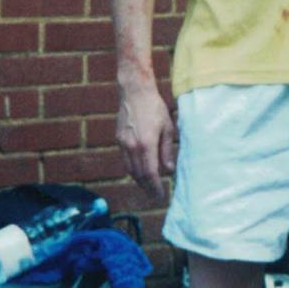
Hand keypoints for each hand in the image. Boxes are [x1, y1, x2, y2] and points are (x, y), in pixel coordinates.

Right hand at [116, 84, 176, 201]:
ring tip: (149, 187)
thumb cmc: (154, 107)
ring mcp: (123, 143)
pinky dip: (133, 169)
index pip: (150, 173)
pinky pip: (125, 160)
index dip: (155, 187)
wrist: (135, 91)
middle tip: (155, 196)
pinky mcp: (119, 139)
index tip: (160, 196)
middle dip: (147, 188)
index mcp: (146, 144)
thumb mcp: (167, 127)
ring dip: (139, 180)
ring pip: (130, 169)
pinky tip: (140, 171)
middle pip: (139, 175)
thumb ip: (167, 150)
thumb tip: (168, 170)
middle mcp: (132, 146)